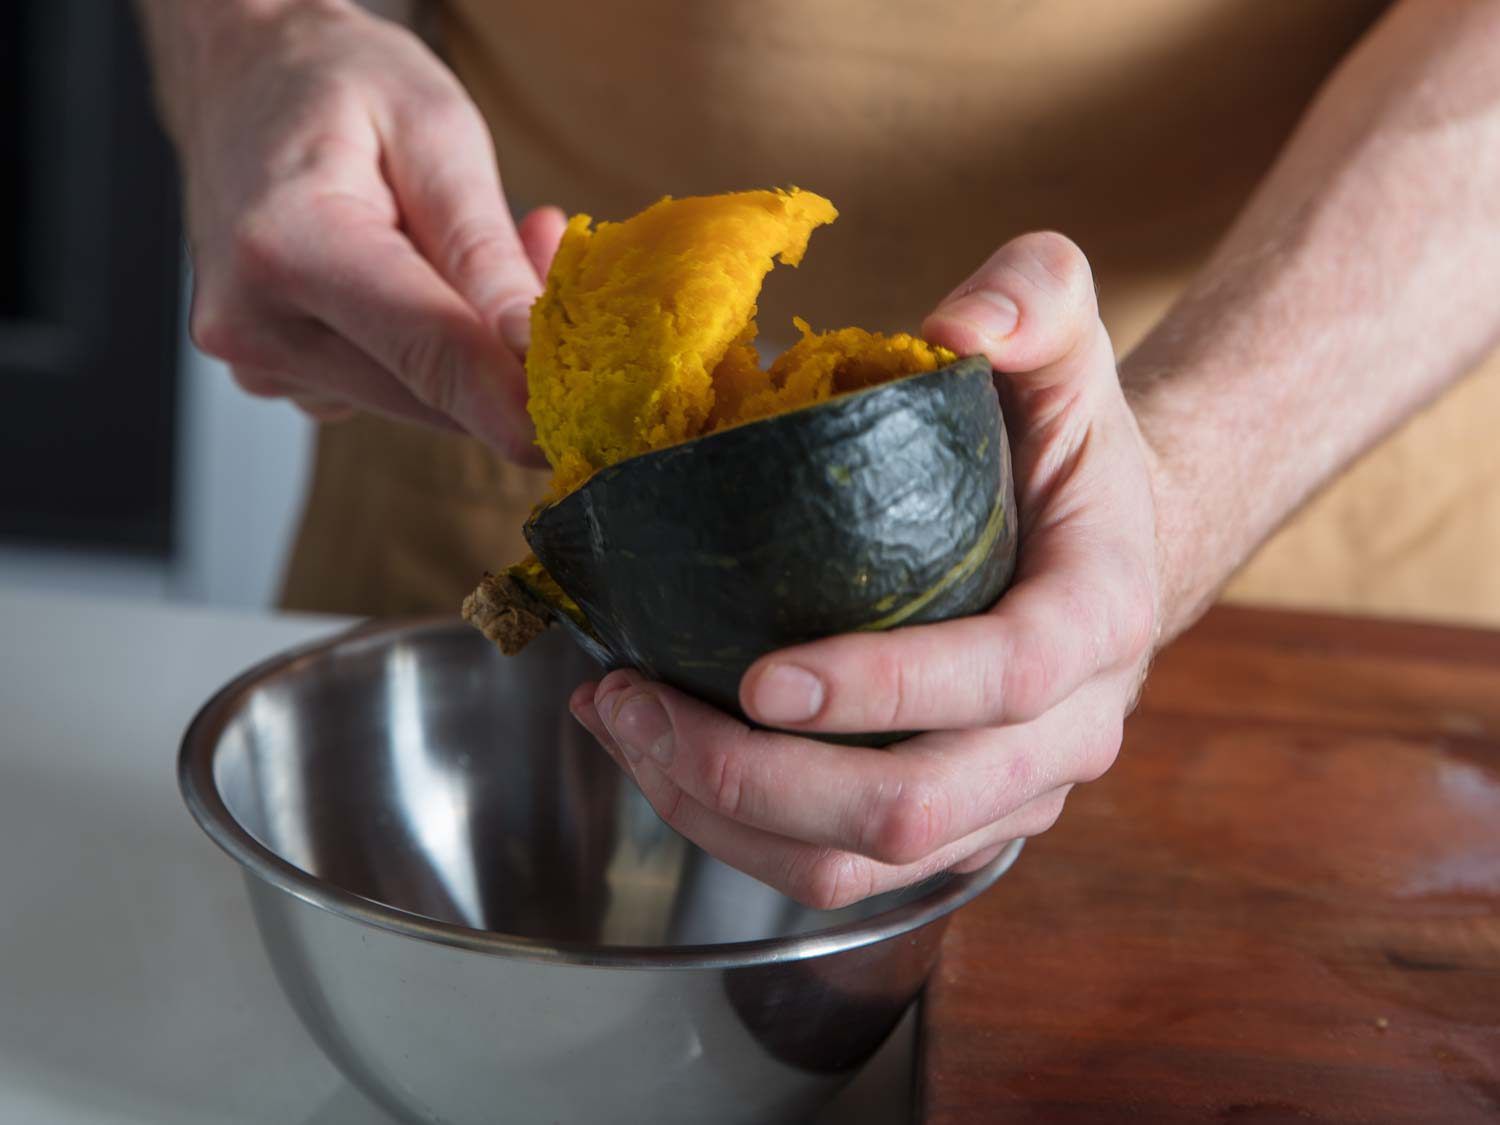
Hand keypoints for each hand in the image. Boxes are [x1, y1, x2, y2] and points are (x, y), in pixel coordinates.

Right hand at [168, 1, 561, 454]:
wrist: (245, 76)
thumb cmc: (337, 84)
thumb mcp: (434, 133)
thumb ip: (482, 251)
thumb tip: (533, 352)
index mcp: (284, 248)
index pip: (427, 355)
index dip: (514, 401)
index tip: (578, 437)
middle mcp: (255, 324)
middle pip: (429, 394)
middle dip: (508, 354)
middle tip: (550, 253)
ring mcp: (260, 362)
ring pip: (418, 399)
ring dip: (473, 347)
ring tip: (467, 237)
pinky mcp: (279, 377)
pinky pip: (390, 387)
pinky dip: (432, 351)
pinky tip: (428, 277)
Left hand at [571, 232, 1160, 907]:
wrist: (1100, 542)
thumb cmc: (1063, 440)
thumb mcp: (1064, 340)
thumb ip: (1032, 294)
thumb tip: (950, 322)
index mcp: (1099, 617)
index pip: (1004, 679)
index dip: (885, 690)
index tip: (759, 676)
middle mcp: (1065, 736)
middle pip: (912, 811)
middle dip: (754, 776)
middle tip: (633, 697)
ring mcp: (1004, 797)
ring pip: (856, 866)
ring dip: (718, 814)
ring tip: (618, 719)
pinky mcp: (946, 827)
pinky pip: (831, 870)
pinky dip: (727, 828)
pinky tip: (654, 747)